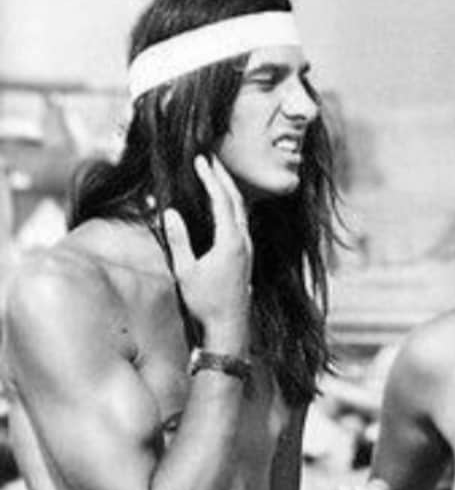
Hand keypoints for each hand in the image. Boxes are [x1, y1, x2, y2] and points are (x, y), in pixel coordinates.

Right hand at [162, 155, 251, 347]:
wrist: (229, 330)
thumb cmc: (207, 304)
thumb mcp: (186, 271)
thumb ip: (179, 240)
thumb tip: (170, 212)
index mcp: (230, 242)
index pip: (221, 200)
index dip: (210, 178)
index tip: (201, 160)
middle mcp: (244, 244)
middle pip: (237, 201)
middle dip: (223, 177)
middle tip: (211, 159)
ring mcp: (248, 253)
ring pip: (243, 213)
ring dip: (230, 192)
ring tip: (218, 177)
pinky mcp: (247, 260)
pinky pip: (242, 225)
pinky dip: (233, 209)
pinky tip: (226, 208)